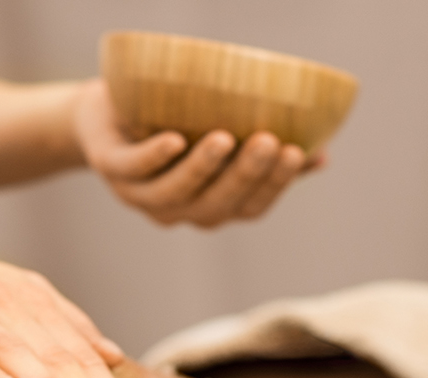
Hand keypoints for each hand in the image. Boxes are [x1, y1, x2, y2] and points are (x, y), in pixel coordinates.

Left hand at [73, 79, 321, 228]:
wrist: (106, 116)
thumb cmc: (173, 125)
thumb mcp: (221, 135)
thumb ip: (265, 152)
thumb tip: (321, 154)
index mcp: (209, 206)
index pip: (248, 209)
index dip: (273, 186)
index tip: (296, 154)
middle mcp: (177, 210)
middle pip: (214, 206)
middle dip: (243, 176)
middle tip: (269, 141)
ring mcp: (140, 194)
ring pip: (173, 194)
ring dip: (201, 168)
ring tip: (225, 137)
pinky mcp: (112, 168)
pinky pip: (133, 169)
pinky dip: (154, 157)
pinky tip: (174, 140)